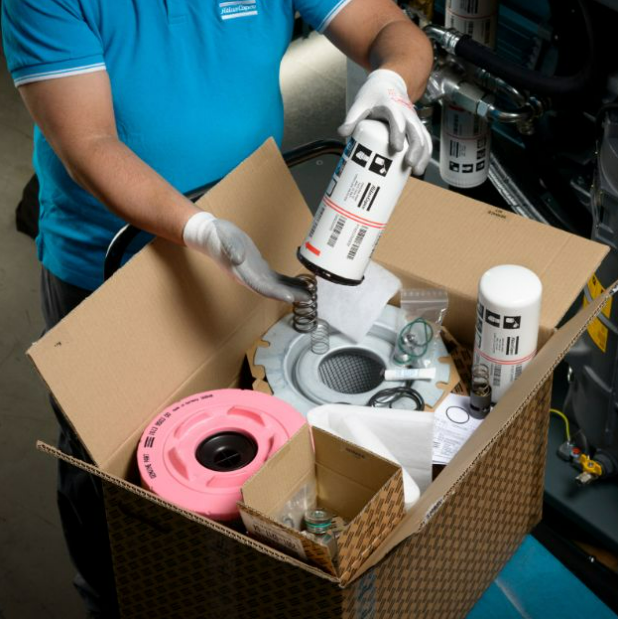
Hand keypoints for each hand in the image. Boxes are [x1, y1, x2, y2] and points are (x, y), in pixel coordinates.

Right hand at [183, 212, 309, 303]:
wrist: (209, 236)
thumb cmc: (216, 237)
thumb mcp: (223, 238)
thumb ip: (231, 248)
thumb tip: (239, 258)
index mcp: (242, 273)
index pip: (261, 287)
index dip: (276, 293)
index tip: (290, 297)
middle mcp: (249, 278)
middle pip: (272, 291)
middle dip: (290, 294)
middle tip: (309, 297)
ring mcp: (254, 274)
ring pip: (276, 287)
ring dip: (291, 290)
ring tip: (309, 293)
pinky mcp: (259, 268)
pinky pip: (275, 279)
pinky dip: (287, 282)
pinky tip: (299, 283)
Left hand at [338, 69, 431, 175]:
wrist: (388, 85)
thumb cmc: (374, 96)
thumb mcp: (360, 103)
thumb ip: (352, 118)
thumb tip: (343, 133)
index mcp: (392, 106)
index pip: (397, 119)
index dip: (398, 133)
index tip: (397, 148)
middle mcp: (406, 113)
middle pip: (415, 131)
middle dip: (415, 148)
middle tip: (409, 164)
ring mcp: (413, 120)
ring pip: (423, 137)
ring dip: (423, 154)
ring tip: (417, 171)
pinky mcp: (416, 127)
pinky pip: (425, 140)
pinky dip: (425, 154)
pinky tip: (420, 168)